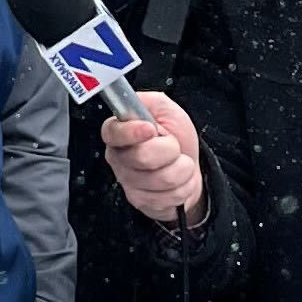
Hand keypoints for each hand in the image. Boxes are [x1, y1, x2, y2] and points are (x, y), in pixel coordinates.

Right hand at [100, 97, 205, 222]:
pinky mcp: (140, 201)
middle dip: (170, 150)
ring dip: (181, 169)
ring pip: (161, 179)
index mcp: (119, 132)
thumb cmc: (176, 138)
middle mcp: (118, 158)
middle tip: (173, 147)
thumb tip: (132, 100)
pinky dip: (183, 186)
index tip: (149, 129)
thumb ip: (150, 102)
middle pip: (142, 157)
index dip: (131, 133)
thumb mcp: (167, 110)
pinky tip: (177, 180)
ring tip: (178, 163)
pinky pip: (168, 196)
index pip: (112, 133)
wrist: (190, 168)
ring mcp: (128, 181)